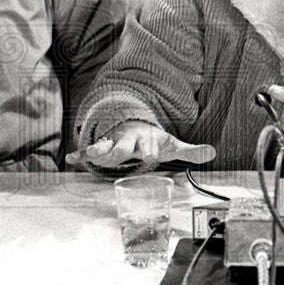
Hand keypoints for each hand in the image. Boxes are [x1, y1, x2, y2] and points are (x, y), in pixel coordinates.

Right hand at [66, 120, 215, 169]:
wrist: (133, 124)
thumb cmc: (152, 139)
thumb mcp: (172, 145)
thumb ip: (191, 151)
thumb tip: (213, 152)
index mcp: (146, 139)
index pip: (148, 147)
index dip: (150, 151)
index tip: (151, 156)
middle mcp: (128, 140)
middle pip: (125, 147)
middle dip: (121, 151)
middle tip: (118, 156)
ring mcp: (114, 143)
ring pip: (105, 147)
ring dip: (98, 150)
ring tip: (91, 154)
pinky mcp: (103, 147)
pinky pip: (89, 152)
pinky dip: (80, 155)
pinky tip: (71, 160)